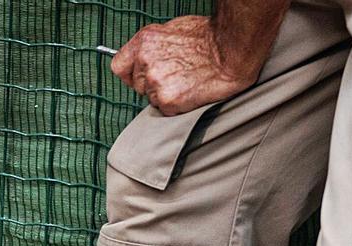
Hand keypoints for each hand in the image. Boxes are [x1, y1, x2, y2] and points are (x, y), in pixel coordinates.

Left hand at [111, 16, 262, 115]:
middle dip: (153, 85)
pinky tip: (191, 91)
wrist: (232, 50)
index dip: (131, 74)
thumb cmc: (209, 38)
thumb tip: (145, 57)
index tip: (140, 77)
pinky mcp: (167, 100)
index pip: (119, 67)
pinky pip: (166, 110)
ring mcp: (155, 82)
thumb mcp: (173, 30)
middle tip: (176, 77)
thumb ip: (154, 46)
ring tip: (187, 82)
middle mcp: (145, 62)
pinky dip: (178, 106)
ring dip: (166, 95)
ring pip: (152, 99)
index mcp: (144, 42)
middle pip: (138, 86)